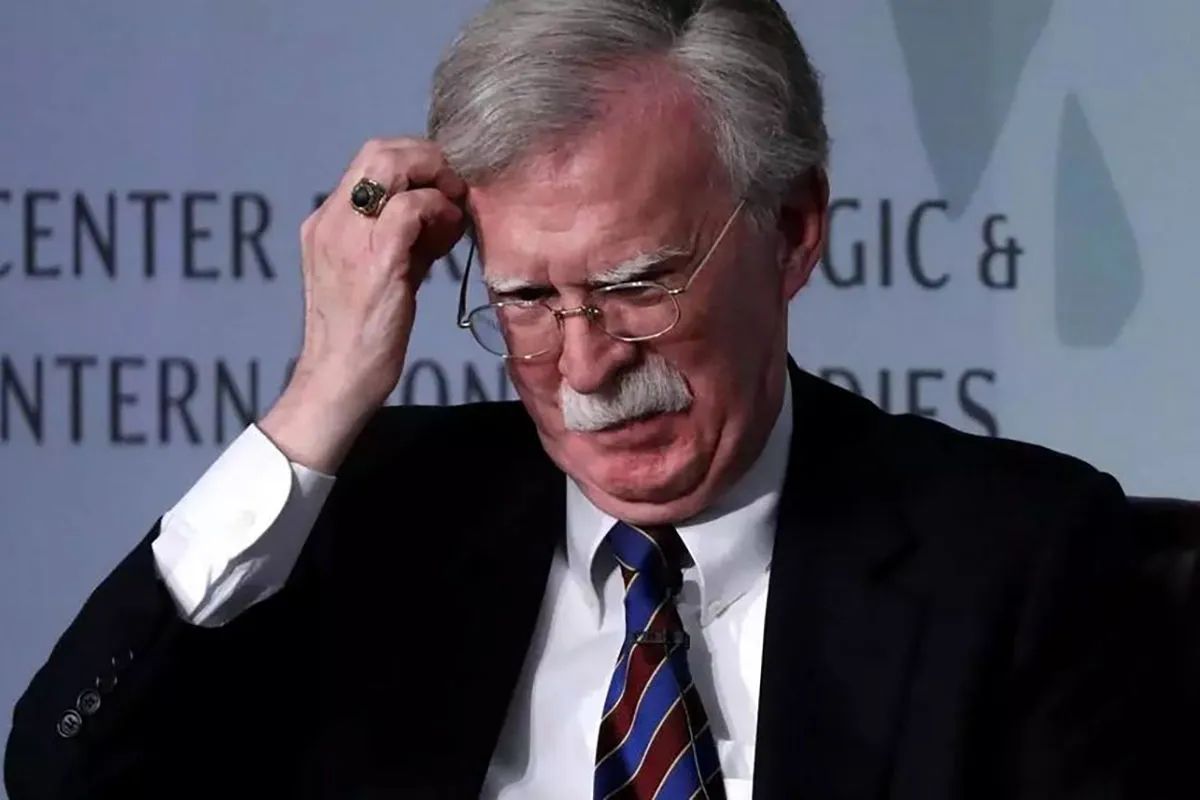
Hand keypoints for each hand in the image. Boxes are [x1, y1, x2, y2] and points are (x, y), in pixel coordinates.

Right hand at [261, 138, 467, 471]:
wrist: (338, 379)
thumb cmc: (363, 336)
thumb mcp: (383, 274)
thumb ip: (406, 239)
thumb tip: (442, 212)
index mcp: (327, 222)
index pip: (370, 159)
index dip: (414, 160)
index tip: (443, 186)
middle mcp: (331, 221)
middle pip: (379, 150)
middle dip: (428, 158)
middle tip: (455, 188)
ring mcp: (348, 238)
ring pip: (393, 167)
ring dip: (435, 180)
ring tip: (454, 211)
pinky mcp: (375, 260)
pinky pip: (411, 208)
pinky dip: (437, 211)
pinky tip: (449, 235)